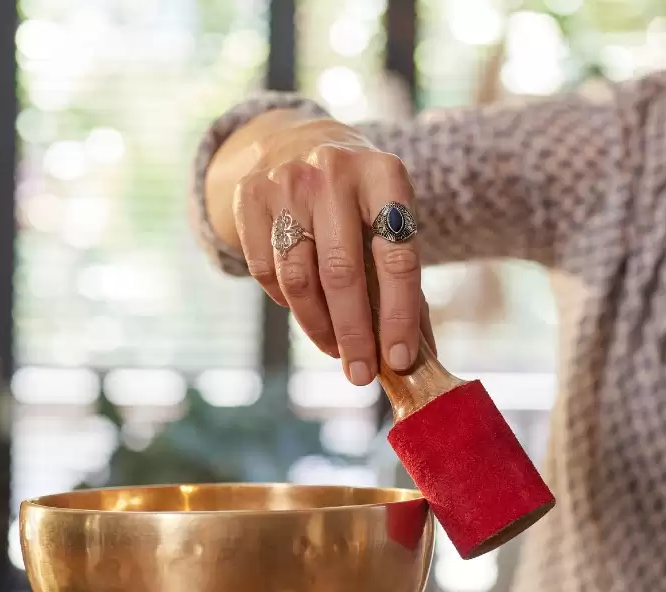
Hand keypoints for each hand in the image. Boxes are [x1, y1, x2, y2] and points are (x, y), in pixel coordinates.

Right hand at [226, 117, 430, 385]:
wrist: (298, 142)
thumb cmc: (359, 199)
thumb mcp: (390, 217)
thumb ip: (401, 278)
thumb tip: (415, 357)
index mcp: (385, 173)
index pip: (395, 254)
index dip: (398, 314)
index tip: (399, 360)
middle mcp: (333, 171)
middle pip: (341, 272)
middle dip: (354, 334)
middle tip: (361, 374)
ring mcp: (286, 180)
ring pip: (299, 278)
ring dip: (318, 327)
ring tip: (336, 350)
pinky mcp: (250, 196)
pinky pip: (266, 272)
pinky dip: (286, 303)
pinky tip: (306, 311)